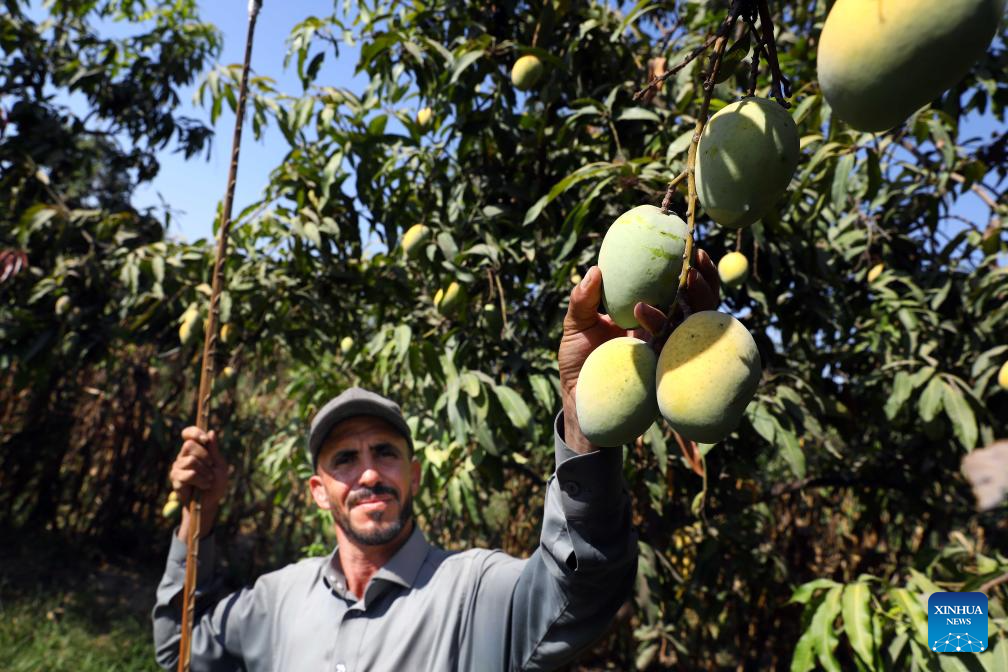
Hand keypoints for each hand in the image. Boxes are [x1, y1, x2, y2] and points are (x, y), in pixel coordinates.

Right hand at [170, 427, 228, 540]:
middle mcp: (184, 456)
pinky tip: (204, 486)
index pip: (188, 434)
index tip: (205, 439)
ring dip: (205, 472)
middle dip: (205, 456)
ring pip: (191, 461)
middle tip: (211, 467)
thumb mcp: (219, 465)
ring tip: (209, 480)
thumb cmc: (216, 483)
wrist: (210, 502)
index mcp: (195, 450)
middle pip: (189, 445)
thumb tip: (211, 432)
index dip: (194, 433)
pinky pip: (189, 475)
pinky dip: (201, 480)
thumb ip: (214, 450)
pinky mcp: (175, 479)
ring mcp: (178, 467)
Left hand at [558, 249, 720, 452]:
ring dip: (694, 297)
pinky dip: (658, 321)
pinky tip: (642, 308)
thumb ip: (583, 298)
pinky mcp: (660, 369)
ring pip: (694, 322)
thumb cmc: (578, 361)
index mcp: (650, 315)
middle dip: (706, 281)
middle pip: (698, 304)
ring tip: (684, 278)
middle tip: (697, 259)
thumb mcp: (575, 324)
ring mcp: (665, 350)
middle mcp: (663, 331)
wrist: (576, 398)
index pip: (678, 289)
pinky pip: (670, 344)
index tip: (691, 244)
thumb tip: (595, 270)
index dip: (691, 268)